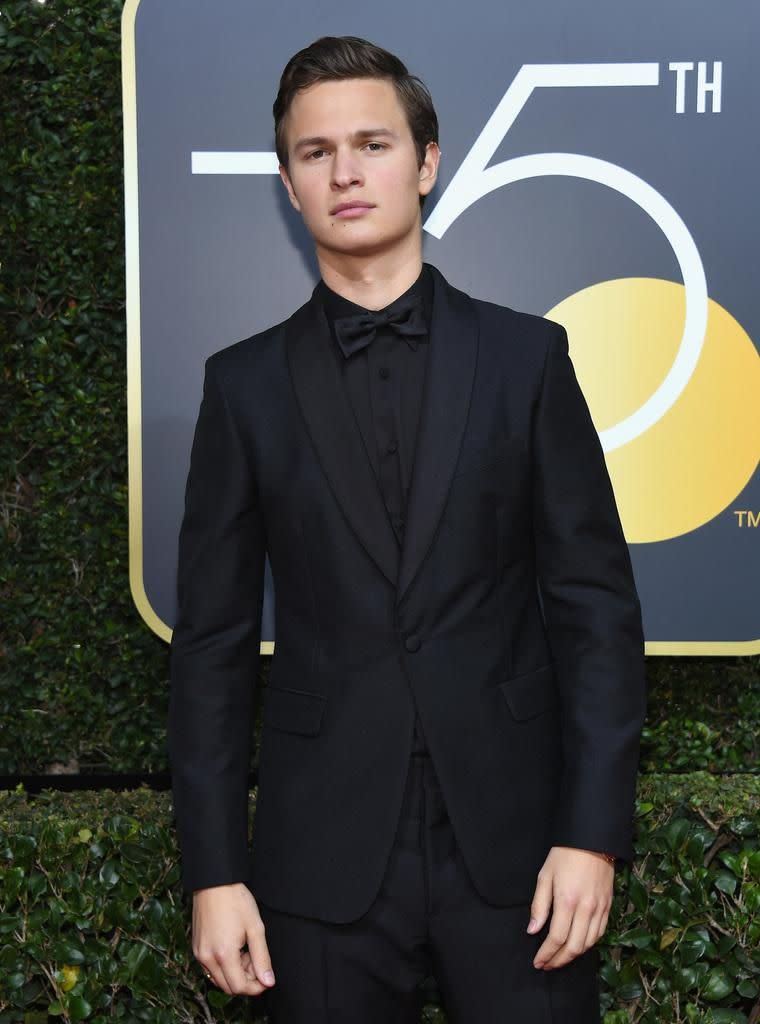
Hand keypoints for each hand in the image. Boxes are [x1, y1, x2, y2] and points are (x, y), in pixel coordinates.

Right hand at [192, 882, 275, 995]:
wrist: (214, 882)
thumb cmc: (236, 901)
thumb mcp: (255, 928)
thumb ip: (262, 958)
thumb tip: (268, 982)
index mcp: (223, 954)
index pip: (239, 987)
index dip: (255, 987)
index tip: (265, 978)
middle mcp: (207, 958)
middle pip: (228, 987)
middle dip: (246, 980)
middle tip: (256, 959)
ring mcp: (199, 954)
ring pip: (219, 979)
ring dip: (235, 973)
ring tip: (245, 950)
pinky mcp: (196, 948)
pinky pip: (211, 968)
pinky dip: (224, 966)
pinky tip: (234, 947)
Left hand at [526, 846, 613, 969]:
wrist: (592, 840)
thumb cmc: (564, 855)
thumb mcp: (544, 875)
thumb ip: (539, 905)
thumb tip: (533, 930)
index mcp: (567, 901)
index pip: (556, 938)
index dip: (546, 954)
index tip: (538, 962)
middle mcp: (586, 909)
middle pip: (574, 947)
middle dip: (559, 961)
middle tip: (547, 965)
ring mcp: (600, 909)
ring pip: (589, 944)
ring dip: (573, 956)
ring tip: (560, 958)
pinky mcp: (608, 906)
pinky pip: (600, 933)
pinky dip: (588, 944)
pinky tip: (578, 945)